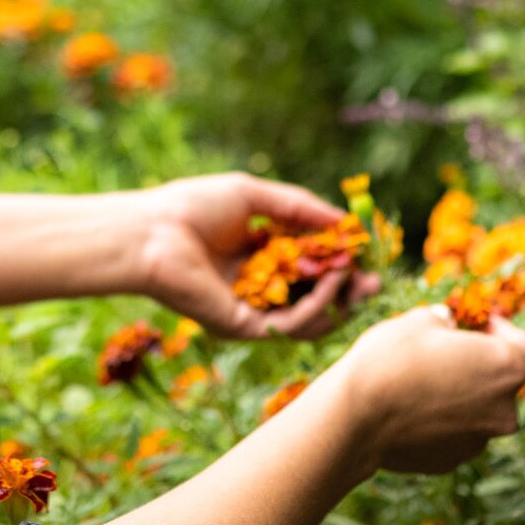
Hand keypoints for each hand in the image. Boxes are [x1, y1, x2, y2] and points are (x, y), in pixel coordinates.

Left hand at [126, 172, 382, 340]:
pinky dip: (316, 305)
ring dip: (336, 299)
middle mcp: (258, 289)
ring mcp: (252, 311)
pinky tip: (329, 281)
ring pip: (309, 319)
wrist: (151, 232)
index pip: (309, 268)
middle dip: (348, 291)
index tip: (364, 253)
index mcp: (258, 259)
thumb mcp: (255, 197)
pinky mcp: (244, 327)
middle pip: (314, 300)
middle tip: (374, 282)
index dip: (339, 263)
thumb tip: (342, 220)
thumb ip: (299, 208)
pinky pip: (291, 325)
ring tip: (351, 277)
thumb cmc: (191, 208)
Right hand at [332, 303, 524, 474]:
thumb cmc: (391, 359)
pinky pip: (455, 432)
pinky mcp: (452, 460)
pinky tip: (411, 409)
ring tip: (423, 381)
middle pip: (503, 381)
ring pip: (479, 410)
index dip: (502, 330)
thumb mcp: (420, 319)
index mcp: (506, 368)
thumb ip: (447, 321)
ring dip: (462, 394)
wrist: (355, 417)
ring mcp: (479, 440)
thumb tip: (448, 326)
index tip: (477, 324)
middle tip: (448, 351)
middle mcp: (504, 410)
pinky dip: (442, 420)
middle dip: (481, 364)